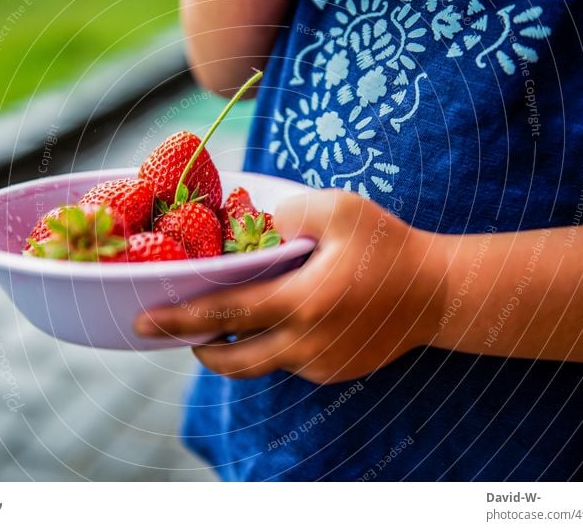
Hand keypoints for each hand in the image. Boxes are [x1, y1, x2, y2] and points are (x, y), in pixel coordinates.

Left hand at [134, 189, 448, 383]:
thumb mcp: (340, 209)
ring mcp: (319, 365)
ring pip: (257, 363)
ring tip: (215, 324)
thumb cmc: (388, 246)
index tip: (144, 321)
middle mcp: (307, 343)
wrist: (439, 292)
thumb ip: (289, 212)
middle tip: (171, 330)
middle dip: (194, 346)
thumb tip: (253, 226)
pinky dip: (267, 345)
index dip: (180, 319)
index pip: (226, 314)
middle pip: (231, 359)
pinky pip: (284, 362)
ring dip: (230, 347)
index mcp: (305, 302)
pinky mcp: (330, 373)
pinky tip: (271, 319)